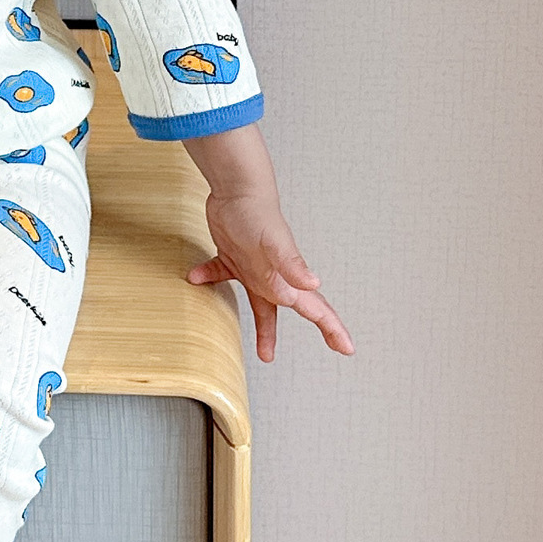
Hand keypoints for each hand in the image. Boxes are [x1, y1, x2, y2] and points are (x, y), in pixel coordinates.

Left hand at [186, 191, 354, 360]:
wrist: (235, 188)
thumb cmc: (258, 213)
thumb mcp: (275, 242)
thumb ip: (291, 265)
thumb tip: (313, 284)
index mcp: (287, 278)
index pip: (316, 308)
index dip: (333, 329)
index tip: (348, 349)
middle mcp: (273, 275)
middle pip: (292, 308)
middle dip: (305, 329)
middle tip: (316, 351)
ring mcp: (253, 265)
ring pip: (259, 302)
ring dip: (263, 327)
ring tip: (264, 353)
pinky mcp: (232, 254)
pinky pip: (221, 272)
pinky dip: (209, 276)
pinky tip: (194, 277)